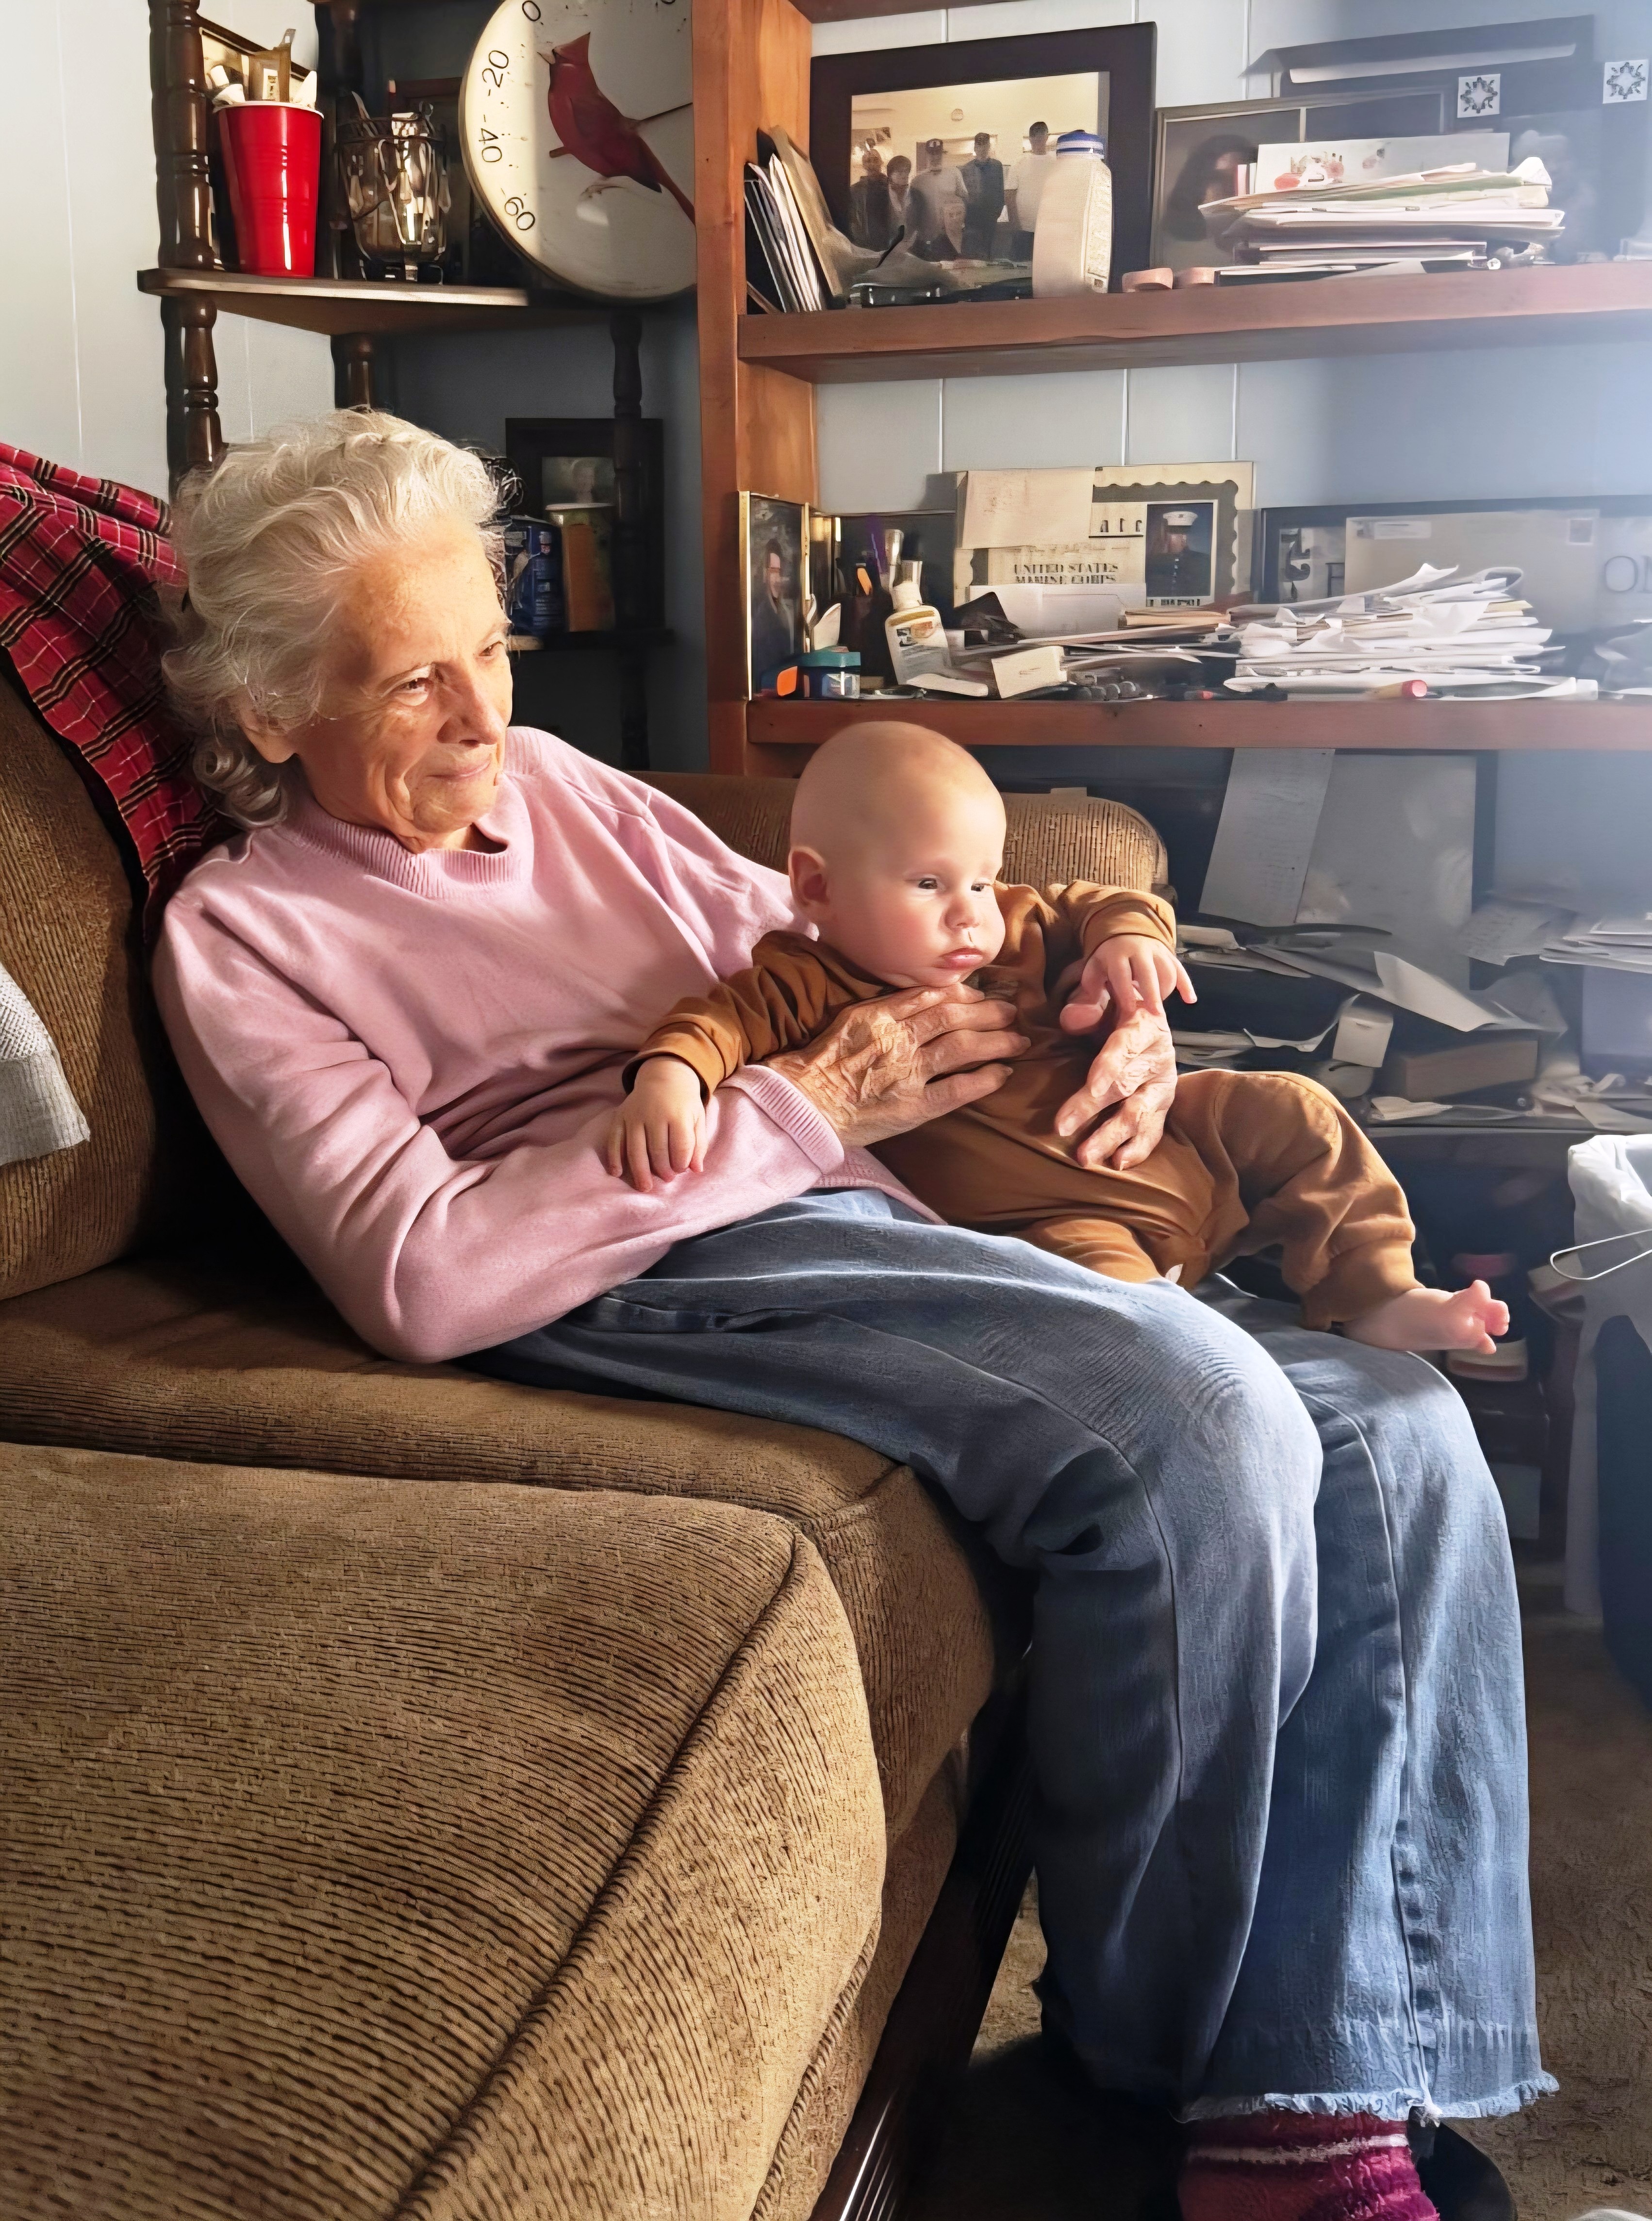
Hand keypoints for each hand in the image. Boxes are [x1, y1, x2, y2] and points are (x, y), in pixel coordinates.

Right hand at [603, 1055, 706, 1192]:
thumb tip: (697, 1170)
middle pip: (657, 1150)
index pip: (680, 1145)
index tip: (681, 1170)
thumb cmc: (684, 1103)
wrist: (664, 1077)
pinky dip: (614, 1157)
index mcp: (677, 1113)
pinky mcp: (620, 1116)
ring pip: (635, 1149)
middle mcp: (654, 1113)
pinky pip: (615, 1139)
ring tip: (645, 1187)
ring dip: (640, 1171)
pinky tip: (617, 1172)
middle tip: (667, 1179)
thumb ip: (698, 1144)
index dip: (681, 1163)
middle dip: (663, 1169)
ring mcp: (634, 1115)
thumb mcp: (698, 1118)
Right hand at [768, 986, 1027, 1148]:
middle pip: (954, 1017)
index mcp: (880, 1015)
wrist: (802, 1105)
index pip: (932, 996)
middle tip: (1012, 1013)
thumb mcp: (848, 1022)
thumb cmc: (819, 1065)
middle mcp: (898, 1039)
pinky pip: (957, 1090)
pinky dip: (983, 1080)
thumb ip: (884, 1009)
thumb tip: (918, 999)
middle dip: (989, 1013)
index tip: (981, 996)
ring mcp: (907, 1072)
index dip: (964, 995)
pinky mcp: (912, 1107)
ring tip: (1018, 1041)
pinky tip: (1002, 1074)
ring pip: (962, 1047)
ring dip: (996, 1042)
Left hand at [1052, 1003, 1177, 1170]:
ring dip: (1111, 1137)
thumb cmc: (1117, 1005)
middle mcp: (1159, 1056)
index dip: (1109, 1065)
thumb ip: (1087, 1005)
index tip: (1092, 1085)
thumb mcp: (1104, 995)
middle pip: (1125, 1085)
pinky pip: (1153, 1131)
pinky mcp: (1163, 1106)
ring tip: (1086, 1157)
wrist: (1149, 1011)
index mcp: (1145, 1024)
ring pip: (1138, 1114)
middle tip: (1062, 1128)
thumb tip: (1069, 1019)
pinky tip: (1118, 1164)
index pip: (1125, 1045)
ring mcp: (1163, 1084)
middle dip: (1092, 1108)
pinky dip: (1137, 1149)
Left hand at [1059, 932, 1194, 1033]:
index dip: (1125, 991)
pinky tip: (1190, 1000)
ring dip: (1166, 990)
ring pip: (1167, 970)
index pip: (1121, 973)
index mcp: (1117, 954)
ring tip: (1159, 1010)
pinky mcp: (1169, 954)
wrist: (1127, 930)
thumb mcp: (1094, 968)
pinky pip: (1181, 968)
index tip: (1129, 1010)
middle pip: (1148, 972)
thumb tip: (1083, 1010)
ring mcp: (1157, 951)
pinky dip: (1186, 984)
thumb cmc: (1108, 957)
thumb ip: (1090, 988)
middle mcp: (1139, 950)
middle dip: (1152, 992)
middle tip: (1155, 1013)